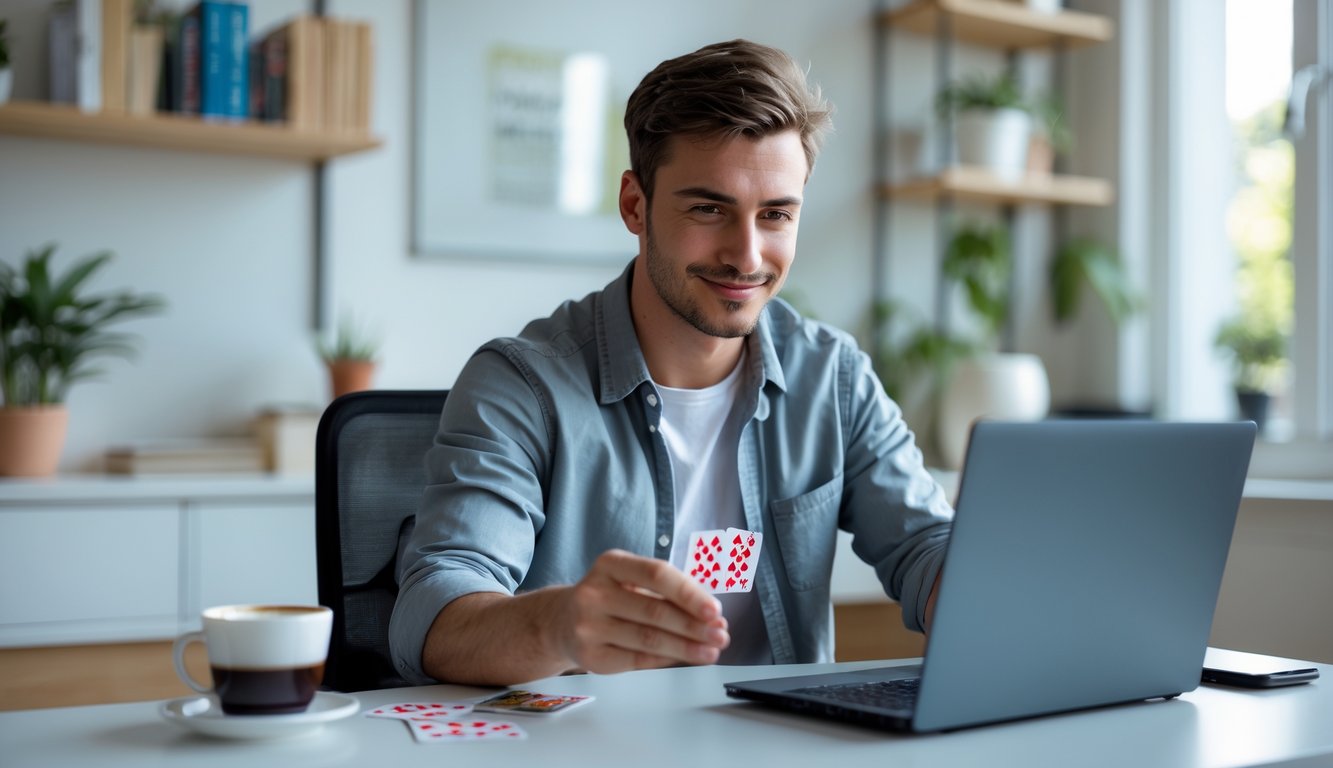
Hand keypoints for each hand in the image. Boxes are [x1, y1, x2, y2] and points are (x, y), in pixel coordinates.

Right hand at [549, 549, 729, 673]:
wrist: (561, 622)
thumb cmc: (609, 597)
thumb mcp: (629, 580)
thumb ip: (667, 591)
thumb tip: (711, 615)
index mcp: (610, 564)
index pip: (656, 574)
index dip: (689, 593)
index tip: (716, 609)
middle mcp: (594, 592)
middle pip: (655, 611)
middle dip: (694, 626)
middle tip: (721, 634)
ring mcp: (588, 626)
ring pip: (648, 639)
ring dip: (686, 647)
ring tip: (711, 650)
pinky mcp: (590, 656)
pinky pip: (637, 660)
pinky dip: (666, 660)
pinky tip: (685, 657)